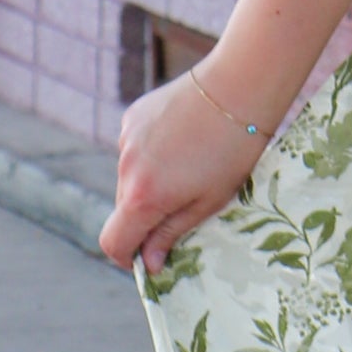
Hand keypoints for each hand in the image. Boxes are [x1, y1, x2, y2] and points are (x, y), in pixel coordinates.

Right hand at [100, 67, 273, 276]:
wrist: (239, 88)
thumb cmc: (233, 152)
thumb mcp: (209, 201)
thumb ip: (171, 233)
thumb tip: (149, 263)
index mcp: (142, 198)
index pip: (112, 242)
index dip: (127, 258)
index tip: (148, 259)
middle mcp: (125, 169)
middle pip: (124, 209)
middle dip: (147, 217)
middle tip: (186, 205)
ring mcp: (126, 140)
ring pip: (131, 177)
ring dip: (151, 183)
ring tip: (192, 166)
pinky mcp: (133, 117)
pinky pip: (136, 149)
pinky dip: (153, 154)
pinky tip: (184, 141)